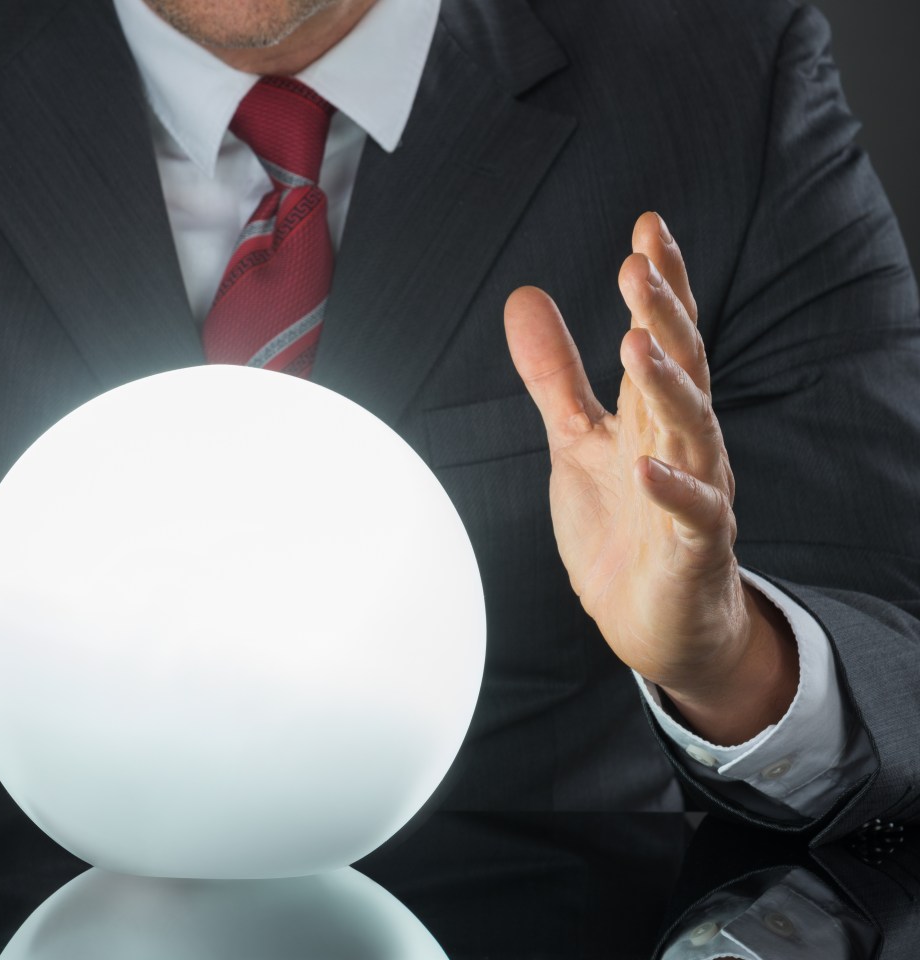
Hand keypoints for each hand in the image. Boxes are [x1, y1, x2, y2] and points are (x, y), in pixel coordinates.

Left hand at [504, 213, 795, 745]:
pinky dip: (671, 488)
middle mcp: (684, 442)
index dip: (661, 283)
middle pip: (684, 368)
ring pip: (695, 429)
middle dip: (664, 316)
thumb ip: (555, 374)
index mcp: (655, 412)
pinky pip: (693, 514)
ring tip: (638, 340)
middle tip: (639, 266)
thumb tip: (523, 296)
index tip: (646, 226)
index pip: (665, 335)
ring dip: (669, 385)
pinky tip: (642, 464)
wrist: (651, 621)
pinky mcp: (696, 547)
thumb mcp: (576, 438)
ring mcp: (696, 492)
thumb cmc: (620, 523)